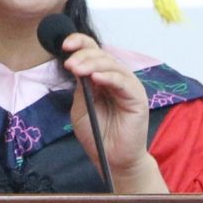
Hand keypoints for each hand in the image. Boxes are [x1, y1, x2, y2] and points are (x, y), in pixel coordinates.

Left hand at [53, 34, 165, 191]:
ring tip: (77, 69)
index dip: (80, 44)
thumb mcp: (81, 108)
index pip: (93, 52)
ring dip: (93, 64)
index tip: (64, 45)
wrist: (111, 159)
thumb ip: (80, 88)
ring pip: (112, 66)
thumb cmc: (97, 134)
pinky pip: (123, 82)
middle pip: (102, 56)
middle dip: (83, 56)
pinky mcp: (137, 97)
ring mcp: (128, 86)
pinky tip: (95, 78)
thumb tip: (75, 65)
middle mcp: (116, 78)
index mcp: (102, 78)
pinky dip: (109, 78)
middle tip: (69, 64)